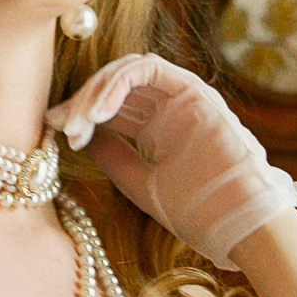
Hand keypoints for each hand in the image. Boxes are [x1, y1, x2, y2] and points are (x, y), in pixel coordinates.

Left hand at [46, 54, 296, 269]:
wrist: (240, 226)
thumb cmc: (198, 213)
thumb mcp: (140, 183)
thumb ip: (112, 156)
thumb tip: (79, 133)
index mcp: (162, 131)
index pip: (115, 107)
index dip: (82, 113)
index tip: (56, 129)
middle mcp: (172, 109)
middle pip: (118, 86)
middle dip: (83, 101)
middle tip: (60, 124)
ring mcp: (185, 98)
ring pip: (129, 72)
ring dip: (96, 91)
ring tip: (77, 122)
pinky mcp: (195, 92)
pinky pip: (148, 70)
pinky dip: (117, 82)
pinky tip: (98, 112)